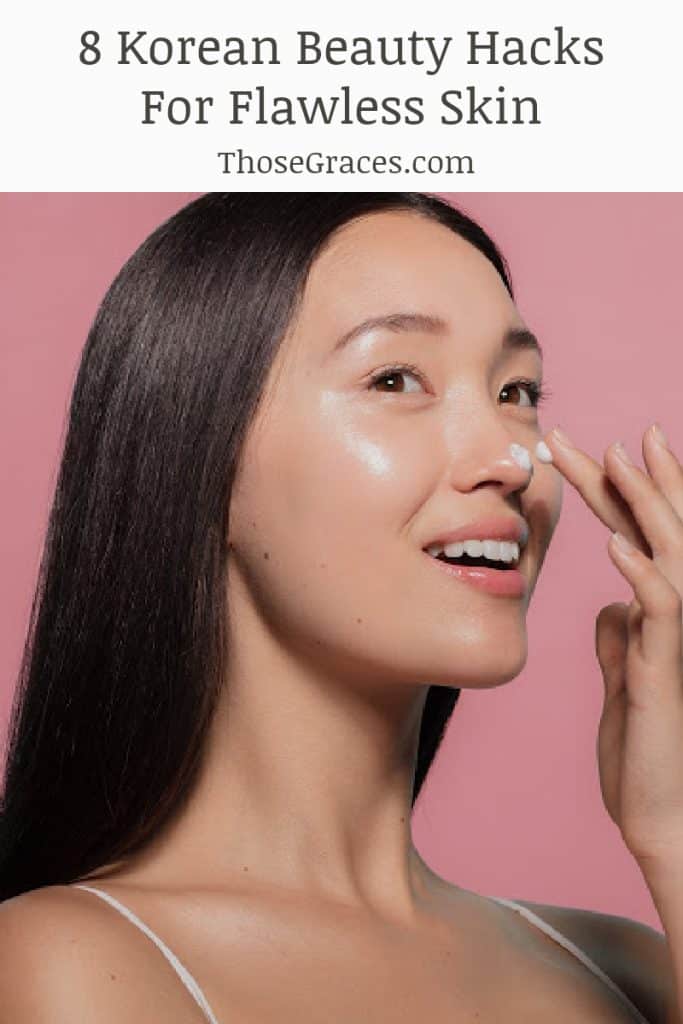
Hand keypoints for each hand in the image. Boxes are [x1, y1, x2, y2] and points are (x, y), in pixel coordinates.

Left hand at [545, 424, 682, 869]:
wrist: (658, 815)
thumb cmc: (641, 748)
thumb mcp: (621, 677)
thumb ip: (619, 635)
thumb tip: (609, 602)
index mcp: (653, 614)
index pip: (636, 536)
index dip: (616, 491)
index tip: (585, 447)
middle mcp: (671, 617)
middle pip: (654, 531)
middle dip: (629, 479)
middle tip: (598, 434)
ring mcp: (675, 641)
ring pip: (670, 554)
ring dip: (645, 506)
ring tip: (619, 461)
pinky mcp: (668, 672)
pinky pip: (662, 614)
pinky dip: (641, 577)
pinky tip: (617, 548)